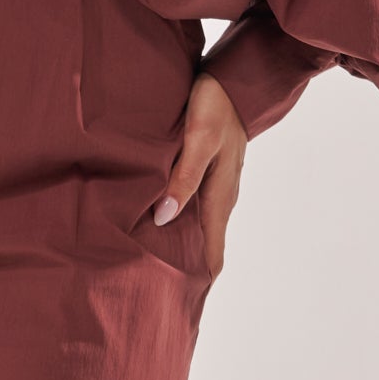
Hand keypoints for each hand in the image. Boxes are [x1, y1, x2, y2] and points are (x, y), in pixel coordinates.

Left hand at [154, 72, 246, 278]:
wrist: (233, 77)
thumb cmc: (216, 106)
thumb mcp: (198, 141)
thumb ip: (182, 178)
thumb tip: (165, 218)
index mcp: (220, 198)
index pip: (214, 255)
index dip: (198, 280)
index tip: (176, 302)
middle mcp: (219, 199)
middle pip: (203, 247)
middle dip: (182, 269)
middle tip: (150, 289)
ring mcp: (213, 187)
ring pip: (196, 228)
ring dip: (176, 245)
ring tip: (145, 263)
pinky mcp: (204, 173)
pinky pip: (190, 208)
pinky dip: (175, 221)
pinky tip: (153, 222)